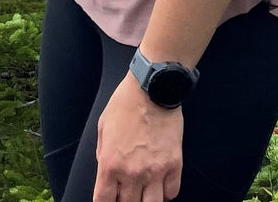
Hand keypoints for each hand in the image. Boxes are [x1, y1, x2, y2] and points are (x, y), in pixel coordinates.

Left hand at [94, 72, 183, 201]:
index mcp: (110, 164)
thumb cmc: (125, 103)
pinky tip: (160, 184)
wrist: (152, 87)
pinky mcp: (174, 164)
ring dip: (146, 201)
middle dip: (125, 201)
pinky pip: (171, 193)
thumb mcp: (103, 127)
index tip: (110, 198)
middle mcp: (132, 173)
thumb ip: (103, 155)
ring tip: (144, 191)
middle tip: (127, 191)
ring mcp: (155, 171)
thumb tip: (107, 174)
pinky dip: (165, 193)